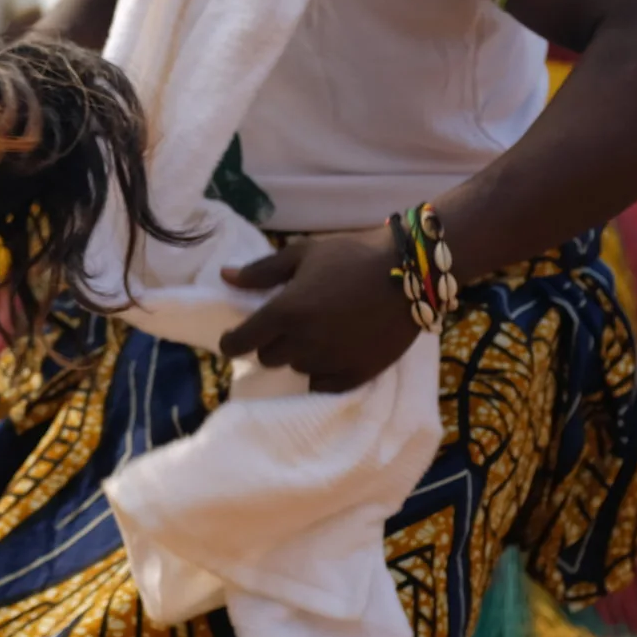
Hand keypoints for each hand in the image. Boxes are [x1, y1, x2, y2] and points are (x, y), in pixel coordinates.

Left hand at [218, 228, 422, 394]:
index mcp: (286, 311)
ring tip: (319, 332)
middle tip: (289, 325)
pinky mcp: (355, 375)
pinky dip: (322, 371)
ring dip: (299, 354)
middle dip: (272, 342)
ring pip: (296, 368)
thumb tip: (226, 277)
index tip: (234, 338)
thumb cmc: (353, 255)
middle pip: (268, 357)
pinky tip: (333, 351)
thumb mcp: (304, 253)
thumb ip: (262, 271)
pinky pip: (321, 384)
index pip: (240, 342)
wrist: (410, 273)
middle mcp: (303, 342)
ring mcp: (329, 361)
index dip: (232, 342)